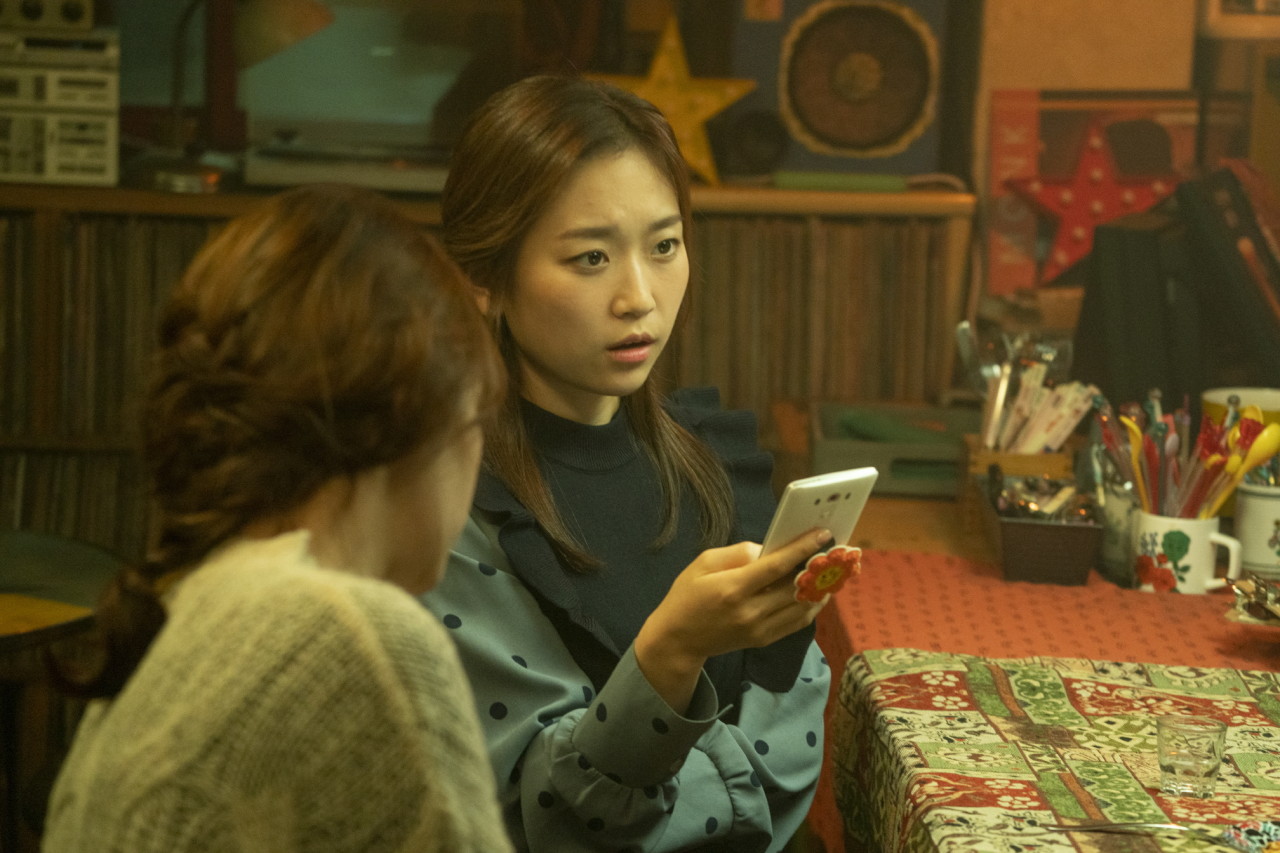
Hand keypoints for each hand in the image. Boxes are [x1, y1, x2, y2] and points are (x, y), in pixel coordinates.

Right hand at [634, 527, 831, 712]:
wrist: (678, 639)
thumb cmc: (687, 595)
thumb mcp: (703, 563)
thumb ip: (738, 553)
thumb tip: (768, 549)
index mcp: (733, 588)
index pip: (777, 566)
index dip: (803, 549)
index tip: (823, 535)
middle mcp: (750, 611)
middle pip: (796, 587)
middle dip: (818, 567)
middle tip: (833, 551)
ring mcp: (759, 629)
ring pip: (803, 607)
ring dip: (820, 588)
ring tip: (829, 570)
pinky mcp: (764, 640)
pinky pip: (797, 623)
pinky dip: (811, 606)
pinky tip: (817, 592)